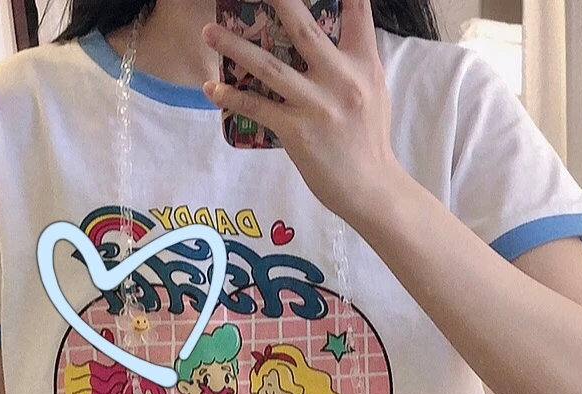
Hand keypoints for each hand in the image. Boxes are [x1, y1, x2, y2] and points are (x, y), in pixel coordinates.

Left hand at [201, 0, 401, 223]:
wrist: (370, 187)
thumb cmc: (368, 139)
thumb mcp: (373, 91)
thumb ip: (354, 61)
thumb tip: (332, 37)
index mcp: (364, 64)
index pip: (356, 10)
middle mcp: (341, 79)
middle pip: (303, 28)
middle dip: (276, 1)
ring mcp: (317, 105)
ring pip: (269, 66)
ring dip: (234, 47)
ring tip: (208, 31)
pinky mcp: (297, 132)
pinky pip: (257, 107)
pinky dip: (231, 97)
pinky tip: (211, 88)